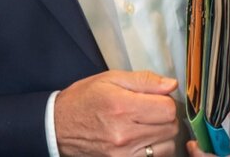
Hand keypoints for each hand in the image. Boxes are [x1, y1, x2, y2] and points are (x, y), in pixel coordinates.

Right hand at [55, 70, 179, 156]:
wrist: (58, 126)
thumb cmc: (83, 100)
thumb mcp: (110, 79)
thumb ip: (144, 81)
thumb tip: (171, 85)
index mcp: (122, 106)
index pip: (168, 108)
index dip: (166, 100)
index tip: (156, 98)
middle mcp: (124, 133)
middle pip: (170, 127)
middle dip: (165, 116)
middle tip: (151, 110)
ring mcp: (123, 153)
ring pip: (167, 145)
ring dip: (162, 134)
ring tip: (146, 125)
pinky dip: (155, 149)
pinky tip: (143, 139)